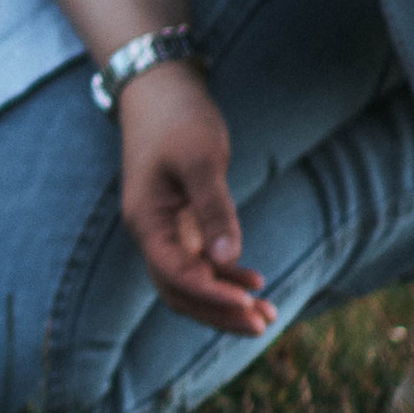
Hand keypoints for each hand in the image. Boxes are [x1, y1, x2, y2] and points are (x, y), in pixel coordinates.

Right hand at [117, 64, 273, 337]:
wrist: (160, 88)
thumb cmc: (178, 118)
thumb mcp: (200, 160)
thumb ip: (214, 209)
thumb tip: (228, 258)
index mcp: (146, 222)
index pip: (176, 276)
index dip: (212, 295)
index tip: (249, 304)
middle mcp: (150, 233)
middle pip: (179, 292)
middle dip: (218, 313)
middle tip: (262, 325)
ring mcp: (165, 229)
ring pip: (190, 283)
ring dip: (224, 303)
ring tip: (267, 315)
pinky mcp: (180, 221)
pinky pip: (199, 263)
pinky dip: (225, 277)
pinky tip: (256, 283)